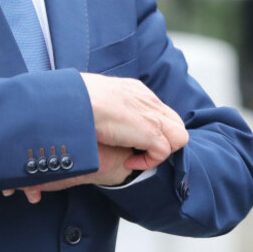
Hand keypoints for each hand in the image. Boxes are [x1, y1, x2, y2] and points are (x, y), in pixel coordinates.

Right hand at [2, 75, 188, 203]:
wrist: (77, 99)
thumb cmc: (75, 97)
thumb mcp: (90, 97)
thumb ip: (98, 104)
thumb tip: (84, 111)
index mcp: (134, 90)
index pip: (156, 109)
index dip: (148, 128)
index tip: (130, 139)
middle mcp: (148, 100)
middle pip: (173, 122)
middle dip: (160, 140)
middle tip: (137, 151)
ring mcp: (152, 116)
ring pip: (177, 137)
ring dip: (159, 151)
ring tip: (135, 157)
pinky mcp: (151, 132)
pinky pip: (164, 152)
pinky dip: (149, 161)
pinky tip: (129, 161)